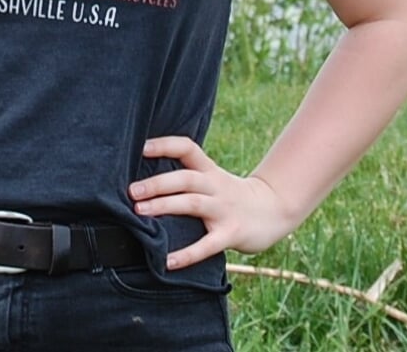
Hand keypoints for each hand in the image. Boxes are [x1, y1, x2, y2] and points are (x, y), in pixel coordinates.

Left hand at [128, 136, 299, 268]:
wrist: (274, 210)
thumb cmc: (231, 196)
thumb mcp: (213, 179)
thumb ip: (187, 178)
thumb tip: (143, 181)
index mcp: (209, 170)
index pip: (187, 148)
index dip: (164, 145)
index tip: (140, 148)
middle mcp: (216, 186)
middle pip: (186, 178)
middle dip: (158, 183)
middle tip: (132, 191)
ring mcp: (224, 209)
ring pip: (193, 204)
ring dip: (165, 206)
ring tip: (140, 212)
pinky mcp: (232, 233)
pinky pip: (208, 244)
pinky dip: (188, 254)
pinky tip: (168, 262)